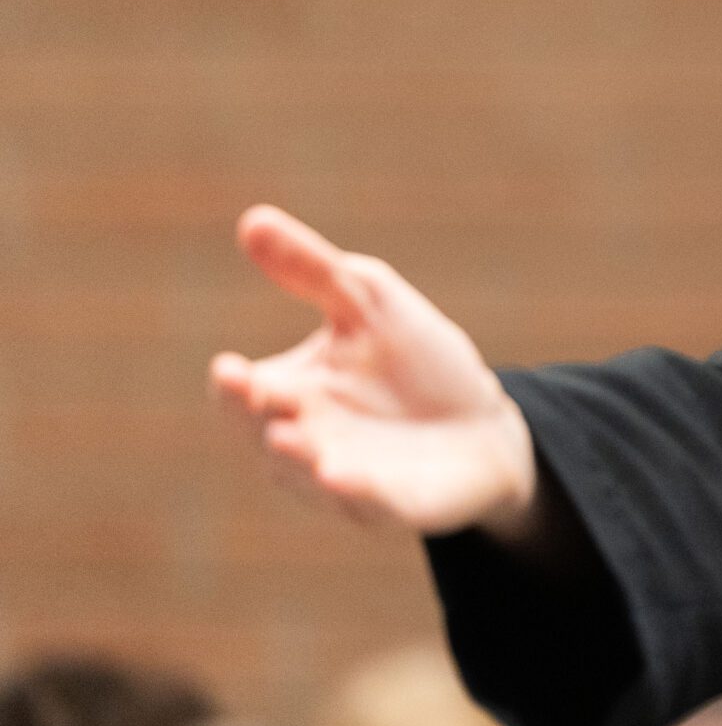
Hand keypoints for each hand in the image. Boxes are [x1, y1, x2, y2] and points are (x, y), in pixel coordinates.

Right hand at [209, 205, 539, 539]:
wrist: (485, 422)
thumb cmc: (417, 360)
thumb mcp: (367, 302)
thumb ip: (312, 270)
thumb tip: (253, 219)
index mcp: (289, 392)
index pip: (242, 393)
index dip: (233, 384)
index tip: (231, 368)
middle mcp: (304, 441)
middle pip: (261, 435)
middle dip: (255, 417)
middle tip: (254, 395)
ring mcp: (343, 480)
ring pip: (304, 475)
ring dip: (295, 457)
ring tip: (288, 435)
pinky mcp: (390, 506)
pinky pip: (364, 504)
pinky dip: (350, 491)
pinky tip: (338, 476)